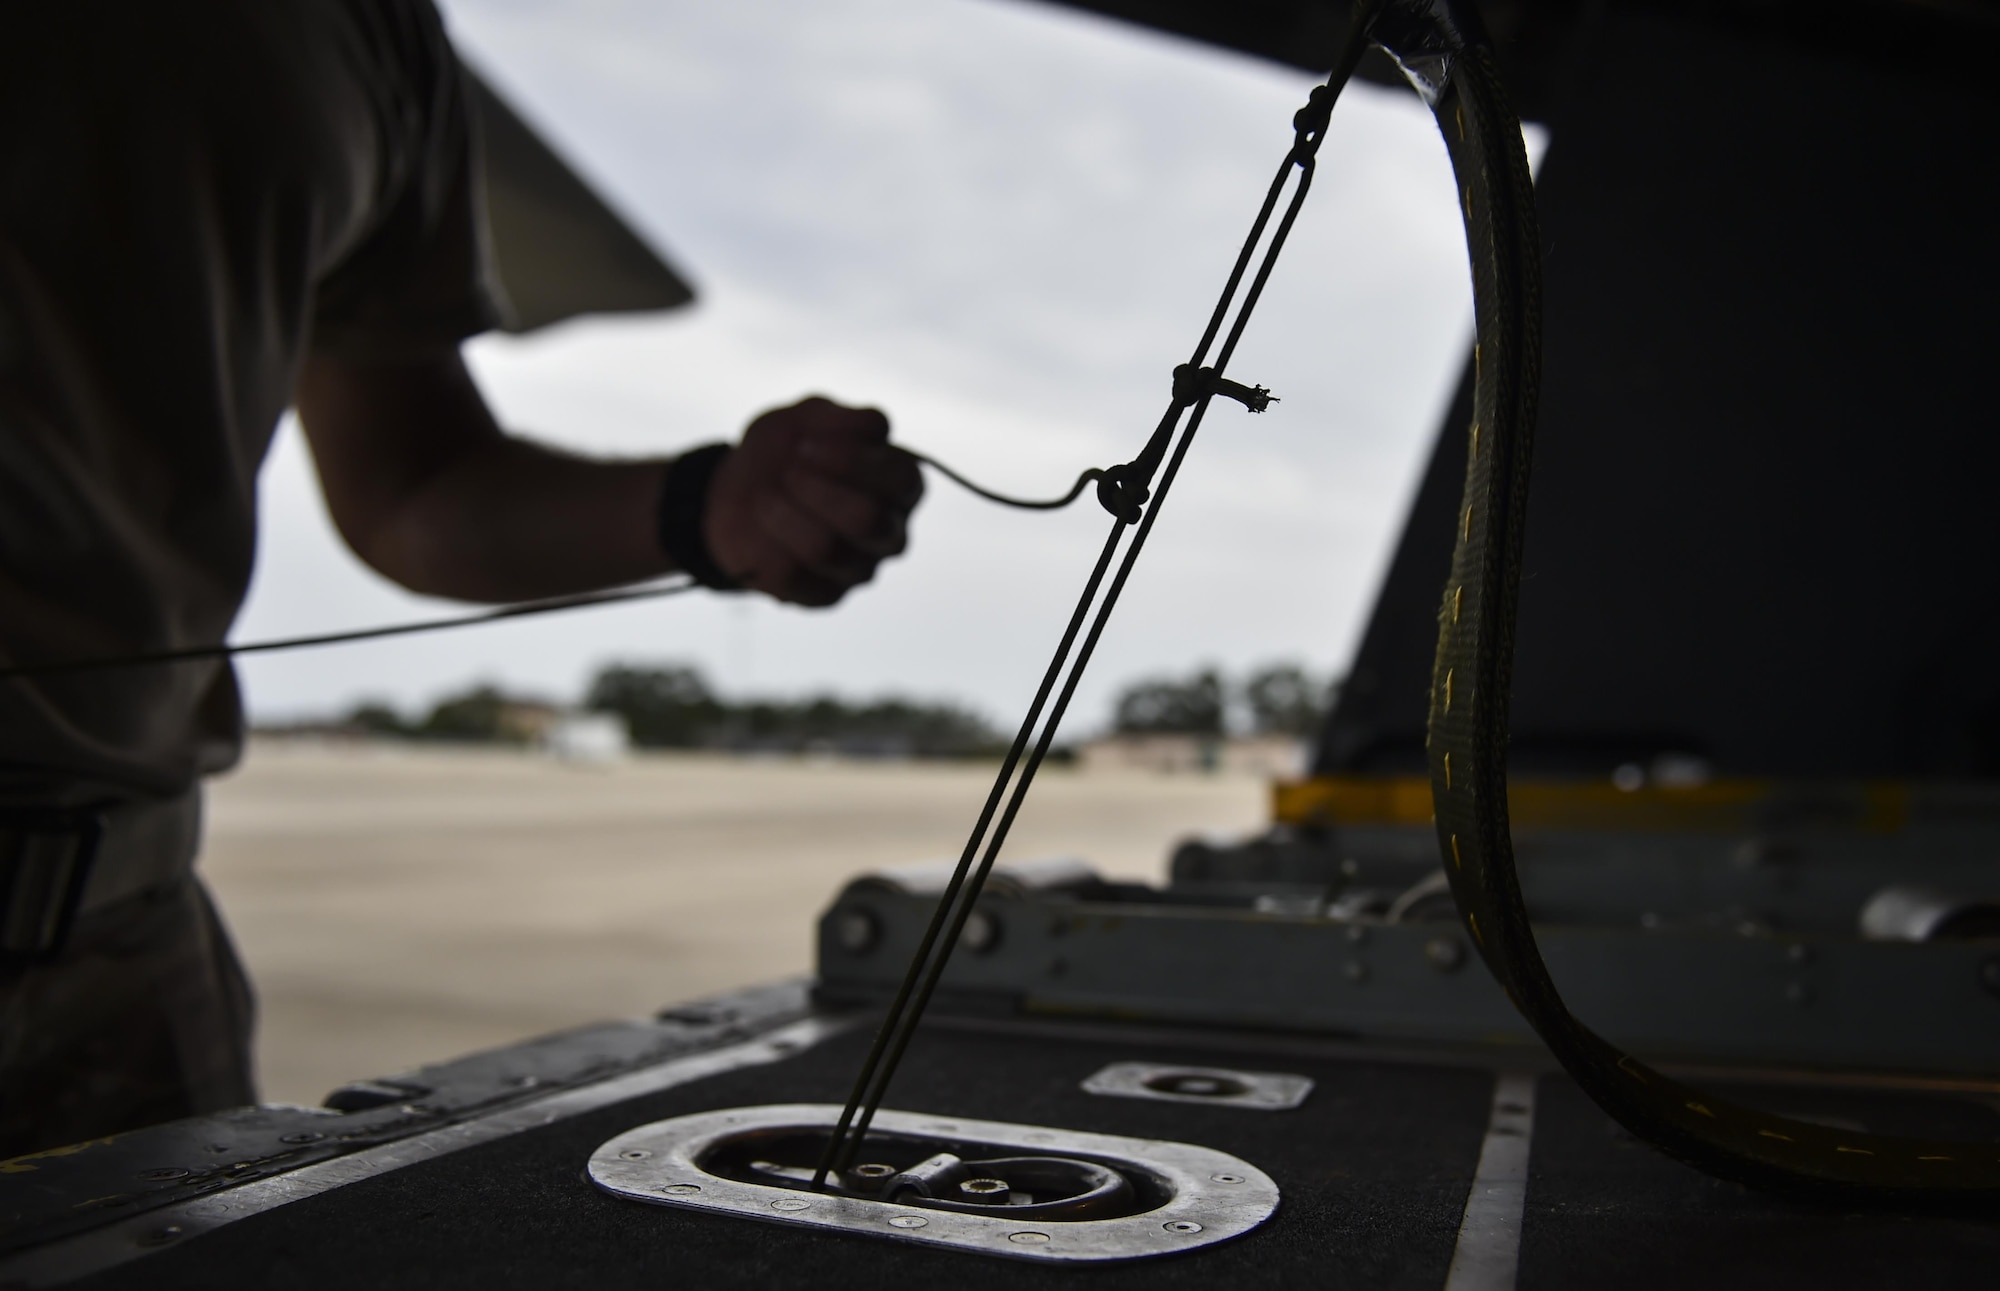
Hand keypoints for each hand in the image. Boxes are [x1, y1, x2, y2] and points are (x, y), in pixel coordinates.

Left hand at [704, 396, 923, 605]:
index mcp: (900, 485)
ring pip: (826, 549)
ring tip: (764, 494)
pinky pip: (793, 576)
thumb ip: (841, 418)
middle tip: (787, 471)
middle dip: (818, 491)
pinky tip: (759, 523)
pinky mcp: (823, 596)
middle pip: (868, 520)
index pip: (900, 478)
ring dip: (784, 514)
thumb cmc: (787, 452)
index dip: (852, 460)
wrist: (736, 491)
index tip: (804, 444)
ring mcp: (859, 568)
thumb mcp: (808, 418)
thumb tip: (875, 427)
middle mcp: (890, 532)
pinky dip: (766, 543)